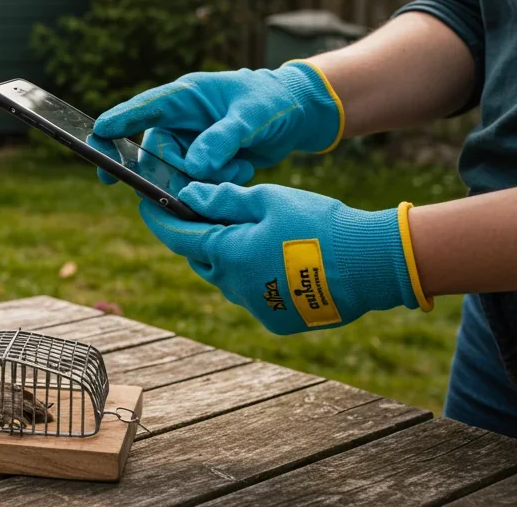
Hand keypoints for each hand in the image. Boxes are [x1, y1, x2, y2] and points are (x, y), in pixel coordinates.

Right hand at [92, 61, 344, 184]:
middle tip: (198, 179)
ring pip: (174, 174)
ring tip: (237, 166)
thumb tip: (195, 167)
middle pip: (154, 154)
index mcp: (184, 97)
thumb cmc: (272, 102)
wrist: (295, 116)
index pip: (142, 109)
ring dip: (203, 179)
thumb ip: (224, 138)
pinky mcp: (201, 163)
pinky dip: (218, 182)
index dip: (117, 123)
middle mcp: (179, 121)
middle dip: (174, 171)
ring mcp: (188, 143)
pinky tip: (242, 168)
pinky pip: (195, 184)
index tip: (98, 138)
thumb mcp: (253, 116)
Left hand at [139, 182, 431, 334]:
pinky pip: (253, 295)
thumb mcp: (268, 200)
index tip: (147, 203)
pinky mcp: (277, 321)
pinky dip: (254, 276)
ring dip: (229, 257)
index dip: (159, 217)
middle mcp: (234, 286)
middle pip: (202, 257)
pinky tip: (277, 260)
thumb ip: (224, 199)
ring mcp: (255, 307)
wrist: (370, 263)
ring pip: (227, 278)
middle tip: (208, 212)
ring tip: (252, 234)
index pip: (177, 236)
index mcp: (227, 254)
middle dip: (199, 236)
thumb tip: (186, 196)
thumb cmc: (318, 224)